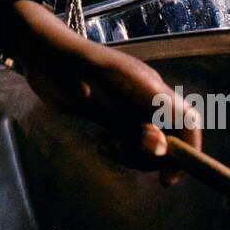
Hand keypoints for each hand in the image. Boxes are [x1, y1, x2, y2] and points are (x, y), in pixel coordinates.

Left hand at [12, 18, 201, 186]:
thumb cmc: (59, 65)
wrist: (40, 52)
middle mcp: (148, 93)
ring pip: (153, 140)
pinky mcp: (121, 109)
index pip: (187, 119)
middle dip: (153, 155)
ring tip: (105, 146)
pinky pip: (136, 136)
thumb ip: (125, 121)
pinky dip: (125, 147)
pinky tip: (103, 143)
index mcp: (146, 84)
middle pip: (173, 135)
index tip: (168, 177)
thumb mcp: (89, 98)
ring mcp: (135, 101)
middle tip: (117, 153)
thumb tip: (161, 146)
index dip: (188, 150)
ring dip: (135, 153)